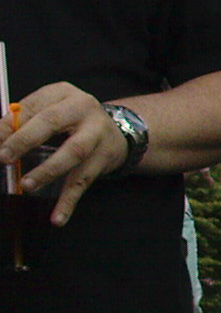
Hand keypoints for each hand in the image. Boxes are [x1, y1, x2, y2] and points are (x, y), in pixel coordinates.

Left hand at [0, 82, 131, 227]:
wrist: (118, 132)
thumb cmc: (72, 121)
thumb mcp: (49, 110)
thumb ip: (23, 121)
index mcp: (63, 93)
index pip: (32, 106)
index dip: (9, 124)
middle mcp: (83, 109)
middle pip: (52, 122)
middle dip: (24, 140)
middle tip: (4, 157)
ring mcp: (97, 135)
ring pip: (73, 153)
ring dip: (48, 170)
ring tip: (27, 185)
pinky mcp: (103, 160)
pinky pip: (84, 182)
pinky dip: (69, 202)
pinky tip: (57, 218)